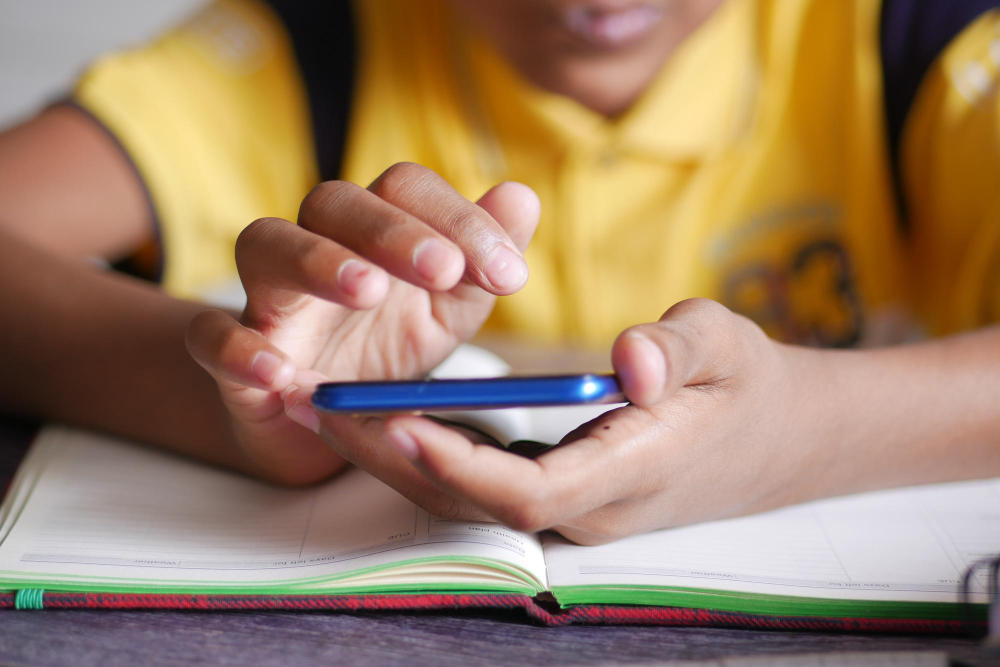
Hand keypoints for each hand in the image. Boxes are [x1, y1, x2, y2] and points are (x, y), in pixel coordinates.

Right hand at [184, 163, 539, 484]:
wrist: (323, 420)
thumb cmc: (385, 348)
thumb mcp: (449, 308)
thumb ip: (482, 258)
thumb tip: (522, 196)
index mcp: (373, 230)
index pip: (405, 189)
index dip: (459, 219)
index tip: (509, 275)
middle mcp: (316, 246)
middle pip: (334, 201)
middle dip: (392, 230)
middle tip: (443, 270)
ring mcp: (267, 296)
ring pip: (265, 244)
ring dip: (316, 261)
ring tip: (367, 290)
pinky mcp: (228, 353)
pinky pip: (209, 335)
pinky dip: (237, 348)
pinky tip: (282, 371)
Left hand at [318, 298, 832, 542]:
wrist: (781, 441)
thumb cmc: (751, 386)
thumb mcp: (729, 345)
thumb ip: (680, 350)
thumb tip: (632, 361)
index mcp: (633, 472)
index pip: (529, 491)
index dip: (458, 464)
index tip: (394, 422)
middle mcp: (594, 507)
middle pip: (477, 502)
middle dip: (396, 461)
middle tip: (323, 408)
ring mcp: (578, 508)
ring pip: (472, 499)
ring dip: (399, 459)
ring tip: (331, 409)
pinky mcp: (567, 492)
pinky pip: (485, 483)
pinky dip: (431, 454)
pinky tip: (388, 415)